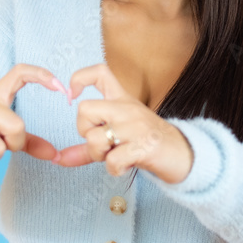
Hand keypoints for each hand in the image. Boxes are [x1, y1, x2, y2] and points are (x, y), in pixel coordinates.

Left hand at [51, 63, 194, 183]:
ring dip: (99, 155)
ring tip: (115, 156)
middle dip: (84, 131)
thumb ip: (88, 147)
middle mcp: (127, 108)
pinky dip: (114, 169)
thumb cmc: (147, 143)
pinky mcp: (144, 146)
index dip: (79, 78)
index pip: (100, 72)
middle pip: (85, 109)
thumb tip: (59, 159)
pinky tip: (125, 166)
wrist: (183, 155)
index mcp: (122, 99)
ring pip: (94, 138)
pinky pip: (112, 161)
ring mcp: (136, 126)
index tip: (72, 94)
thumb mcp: (118, 138)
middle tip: (100, 143)